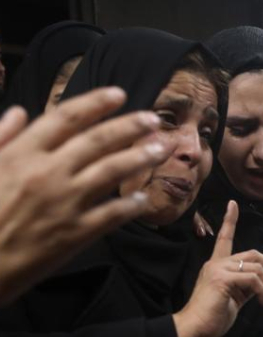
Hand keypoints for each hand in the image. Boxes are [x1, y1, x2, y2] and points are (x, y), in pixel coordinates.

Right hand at [0, 87, 171, 305]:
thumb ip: (0, 138)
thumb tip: (21, 112)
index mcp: (21, 154)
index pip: (65, 118)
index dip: (95, 103)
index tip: (119, 94)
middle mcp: (47, 173)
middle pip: (98, 140)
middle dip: (130, 126)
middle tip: (154, 119)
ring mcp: (64, 204)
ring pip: (112, 172)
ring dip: (141, 158)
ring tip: (163, 149)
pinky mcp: (75, 234)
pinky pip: (112, 214)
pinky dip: (131, 205)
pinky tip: (144, 199)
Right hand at [174, 200, 262, 336]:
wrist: (195, 330)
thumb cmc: (213, 317)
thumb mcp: (234, 298)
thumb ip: (247, 287)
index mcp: (217, 265)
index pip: (224, 238)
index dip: (230, 221)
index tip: (232, 204)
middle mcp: (217, 263)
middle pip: (254, 254)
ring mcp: (219, 269)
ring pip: (257, 269)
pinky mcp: (223, 279)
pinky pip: (253, 279)